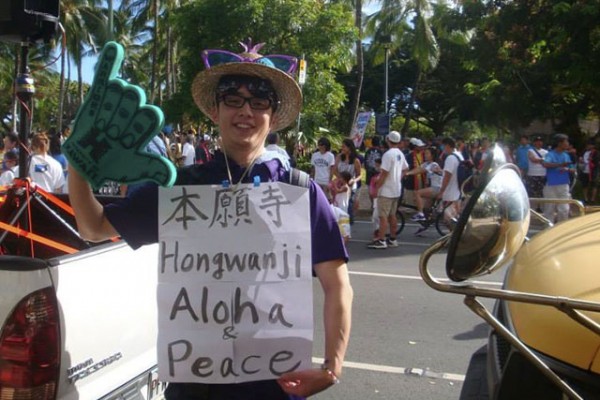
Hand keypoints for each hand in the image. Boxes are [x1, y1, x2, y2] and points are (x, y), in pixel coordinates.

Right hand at [62, 41, 175, 188]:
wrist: (89, 162)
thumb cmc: (115, 164)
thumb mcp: (135, 168)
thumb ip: (154, 168)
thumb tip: (172, 177)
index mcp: (143, 126)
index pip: (151, 115)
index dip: (141, 124)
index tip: (128, 140)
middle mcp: (131, 111)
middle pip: (136, 99)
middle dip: (123, 115)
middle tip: (112, 132)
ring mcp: (115, 102)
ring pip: (122, 89)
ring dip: (113, 103)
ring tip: (104, 122)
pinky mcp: (98, 96)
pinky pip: (105, 75)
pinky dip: (109, 62)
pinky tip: (115, 48)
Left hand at [277, 368, 336, 396]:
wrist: (329, 376)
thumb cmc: (316, 377)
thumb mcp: (301, 375)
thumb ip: (291, 376)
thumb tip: (282, 377)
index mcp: (300, 392)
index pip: (286, 389)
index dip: (281, 382)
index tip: (278, 376)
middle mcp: (302, 392)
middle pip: (291, 387)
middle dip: (286, 381)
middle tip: (283, 373)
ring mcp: (307, 389)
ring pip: (296, 385)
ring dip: (292, 379)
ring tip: (290, 372)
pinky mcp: (310, 385)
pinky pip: (300, 382)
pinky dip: (297, 378)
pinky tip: (297, 372)